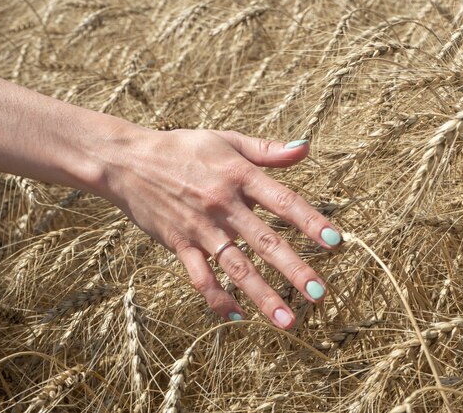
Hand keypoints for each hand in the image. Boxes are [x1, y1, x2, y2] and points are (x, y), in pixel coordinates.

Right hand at [97, 126, 341, 328]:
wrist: (128, 161)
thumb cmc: (182, 147)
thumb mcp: (226, 140)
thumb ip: (267, 149)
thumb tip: (306, 148)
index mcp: (239, 176)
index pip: (283, 201)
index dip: (311, 221)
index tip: (335, 243)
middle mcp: (223, 204)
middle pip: (265, 242)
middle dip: (295, 270)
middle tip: (320, 294)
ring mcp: (200, 228)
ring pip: (236, 267)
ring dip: (263, 296)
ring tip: (288, 322)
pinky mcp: (179, 244)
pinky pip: (200, 277)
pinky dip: (217, 299)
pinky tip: (237, 318)